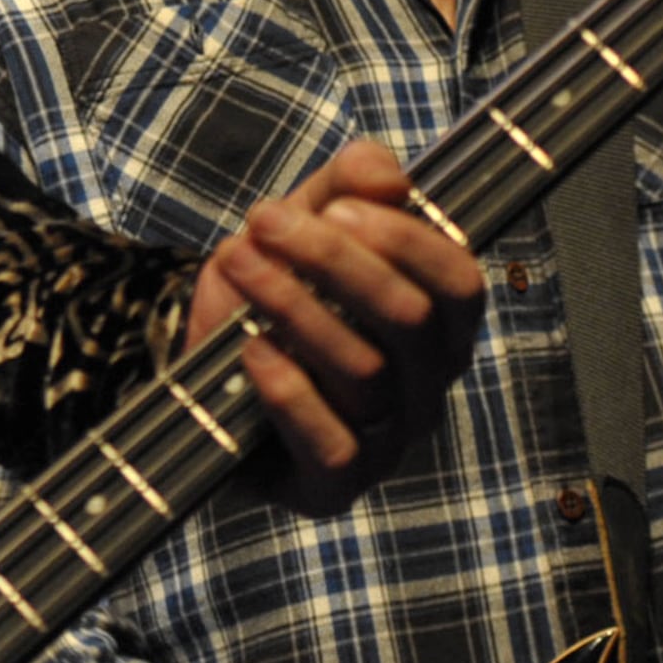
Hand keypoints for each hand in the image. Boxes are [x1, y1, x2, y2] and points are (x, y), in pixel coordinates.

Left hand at [186, 140, 483, 512]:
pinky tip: (250, 351)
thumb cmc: (274, 292)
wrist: (203, 367)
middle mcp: (426, 388)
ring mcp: (387, 443)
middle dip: (333, 261)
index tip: (336, 209)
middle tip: (264, 221)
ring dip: (291, 306)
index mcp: (440, 324)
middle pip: (409, 321)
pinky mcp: (335, 487)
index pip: (459, 283)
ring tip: (237, 262)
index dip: (405, 241)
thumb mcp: (306, 222)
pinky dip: (289, 391)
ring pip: (364, 372)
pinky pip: (332, 445)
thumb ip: (347, 186)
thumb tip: (385, 175)